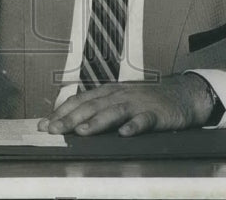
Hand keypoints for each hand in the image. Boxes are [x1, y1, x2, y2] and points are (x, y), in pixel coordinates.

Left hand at [39, 75, 214, 136]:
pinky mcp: (157, 114)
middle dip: (71, 118)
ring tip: (82, 131)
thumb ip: (97, 109)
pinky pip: (144, 120)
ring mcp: (138, 104)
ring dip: (97, 122)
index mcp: (108, 92)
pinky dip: (134, 126)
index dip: (62, 112)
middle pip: (92, 106)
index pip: (80, 100)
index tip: (45, 125)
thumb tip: (69, 123)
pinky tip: (125, 134)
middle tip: (55, 130)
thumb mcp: (119, 100)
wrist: (181, 95)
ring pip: (114, 112)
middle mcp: (120, 95)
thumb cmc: (145, 101)